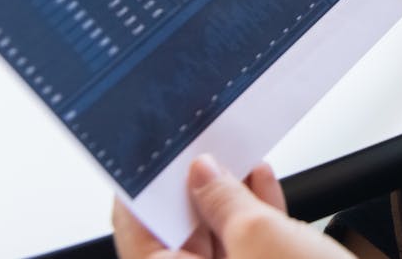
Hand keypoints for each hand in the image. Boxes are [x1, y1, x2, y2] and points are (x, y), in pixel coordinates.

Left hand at [111, 157, 348, 258]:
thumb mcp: (260, 235)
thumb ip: (224, 199)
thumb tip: (203, 173)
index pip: (139, 237)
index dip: (142, 197)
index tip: (151, 161)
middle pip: (179, 240)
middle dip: (193, 193)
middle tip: (202, 151)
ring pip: (218, 242)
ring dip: (228, 199)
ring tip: (237, 159)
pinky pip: (247, 249)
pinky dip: (254, 216)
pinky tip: (263, 183)